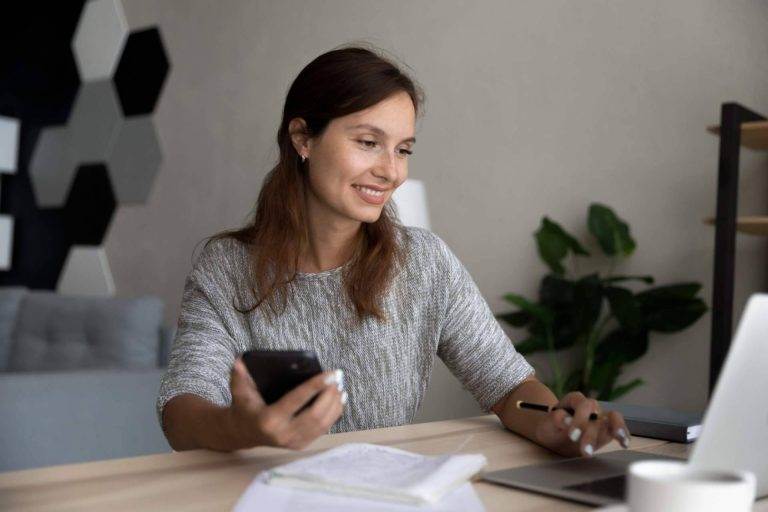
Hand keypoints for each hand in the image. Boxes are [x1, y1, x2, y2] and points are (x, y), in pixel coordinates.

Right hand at [227, 357, 345, 449]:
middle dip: (329, 395)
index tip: (330, 374)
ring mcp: (293, 442)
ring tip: (340, 385)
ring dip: (335, 403)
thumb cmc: (244, 407)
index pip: (296, 400)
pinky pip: (323, 429)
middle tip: (338, 377)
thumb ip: (239, 375)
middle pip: (315, 414)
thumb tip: (240, 360)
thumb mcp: (238, 390)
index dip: (315, 386)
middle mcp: (283, 434)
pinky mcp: (301, 444)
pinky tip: (339, 399)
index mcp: (269, 419)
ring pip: (322, 423)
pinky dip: (334, 414)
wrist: (243, 432)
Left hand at [535, 392, 630, 456]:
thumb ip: (554, 420)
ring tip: (620, 439)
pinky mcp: (607, 431)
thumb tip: (565, 419)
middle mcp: (590, 407)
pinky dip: (623, 435)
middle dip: (592, 434)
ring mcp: (600, 418)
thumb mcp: (546, 424)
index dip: (579, 419)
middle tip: (585, 452)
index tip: (573, 436)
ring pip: (613, 418)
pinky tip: (624, 444)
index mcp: (574, 401)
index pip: (581, 404)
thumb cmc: (550, 427)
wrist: (555, 434)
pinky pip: (618, 430)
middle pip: (597, 414)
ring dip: (617, 428)